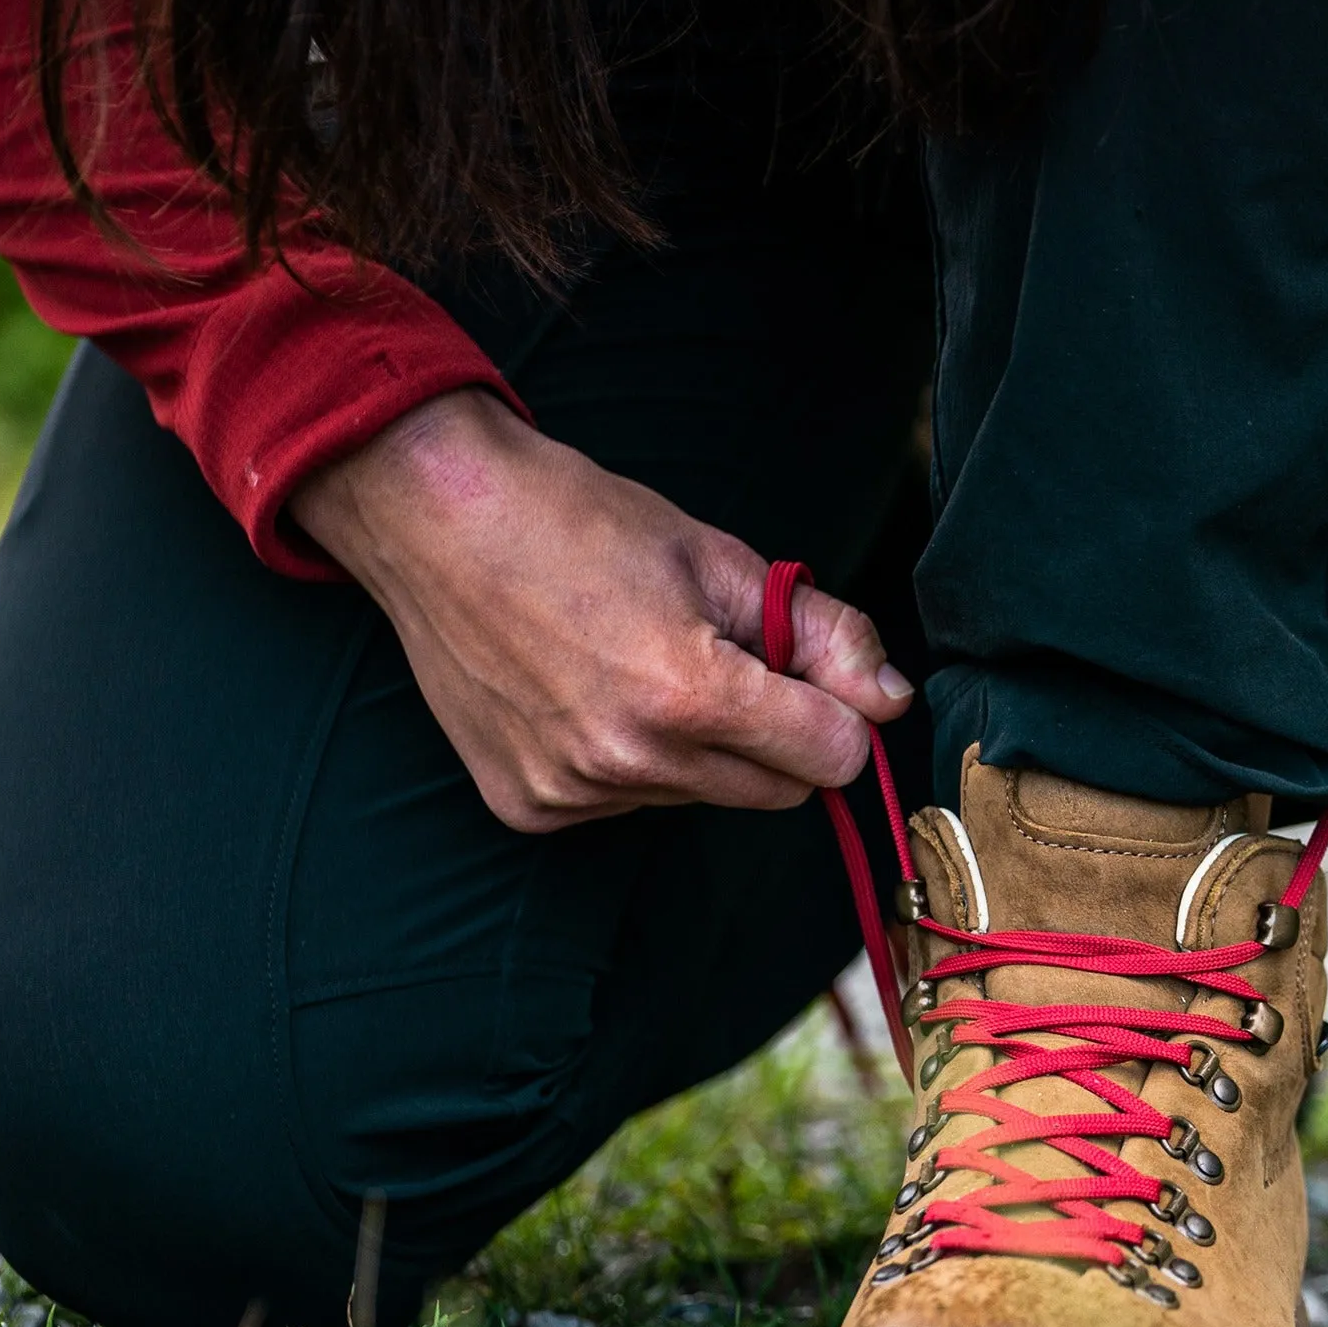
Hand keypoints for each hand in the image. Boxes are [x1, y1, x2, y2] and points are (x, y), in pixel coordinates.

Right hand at [290, 389, 911, 830]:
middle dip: (775, 736)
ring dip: (699, 750)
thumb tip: (893, 701)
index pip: (831, 759)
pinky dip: (628, 764)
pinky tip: (585, 694)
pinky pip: (627, 806)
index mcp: (688, 692)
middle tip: (716, 657)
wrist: (434, 518)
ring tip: (634, 664)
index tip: (807, 675)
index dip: (835, 715)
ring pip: (701, 799)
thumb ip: (822, 635)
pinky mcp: (529, 808)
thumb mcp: (717, 557)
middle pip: (775, 793)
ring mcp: (572, 791)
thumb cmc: (577, 521)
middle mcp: (630, 760)